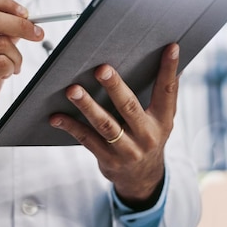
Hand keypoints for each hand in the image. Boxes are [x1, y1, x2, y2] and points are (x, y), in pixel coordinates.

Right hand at [0, 0, 43, 167]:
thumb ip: (1, 32)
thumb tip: (26, 18)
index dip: (6, 4)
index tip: (26, 13)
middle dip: (21, 25)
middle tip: (38, 34)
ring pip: (1, 44)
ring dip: (17, 56)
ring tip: (13, 67)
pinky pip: (2, 64)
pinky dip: (11, 68)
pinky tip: (5, 75)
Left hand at [50, 43, 179, 209]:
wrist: (142, 179)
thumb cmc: (147, 136)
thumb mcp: (161, 119)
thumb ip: (162, 93)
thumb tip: (168, 55)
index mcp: (162, 120)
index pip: (167, 91)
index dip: (169, 69)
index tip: (170, 47)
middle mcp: (147, 136)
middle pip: (129, 107)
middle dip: (115, 87)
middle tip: (101, 69)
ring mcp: (127, 150)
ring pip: (105, 125)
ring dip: (87, 105)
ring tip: (72, 90)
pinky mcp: (108, 159)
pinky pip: (87, 140)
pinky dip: (70, 126)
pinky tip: (56, 116)